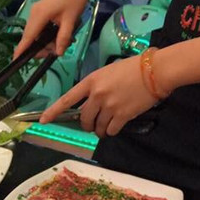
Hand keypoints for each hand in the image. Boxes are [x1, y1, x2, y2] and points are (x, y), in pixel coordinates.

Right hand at [13, 0, 93, 58]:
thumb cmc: (74, 1)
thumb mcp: (71, 21)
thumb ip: (63, 38)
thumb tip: (58, 53)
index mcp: (40, 14)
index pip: (29, 36)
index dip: (22, 49)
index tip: (15, 60)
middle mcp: (34, 14)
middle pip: (31, 37)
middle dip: (42, 47)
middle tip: (56, 51)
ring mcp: (35, 13)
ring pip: (35, 35)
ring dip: (46, 42)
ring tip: (60, 43)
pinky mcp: (38, 13)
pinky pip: (38, 30)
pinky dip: (46, 36)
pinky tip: (56, 36)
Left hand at [40, 56, 158, 136]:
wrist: (157, 71)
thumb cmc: (133, 68)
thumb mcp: (108, 73)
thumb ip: (96, 88)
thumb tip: (90, 107)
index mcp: (91, 81)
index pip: (67, 99)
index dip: (53, 111)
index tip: (43, 121)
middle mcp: (97, 95)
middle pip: (83, 119)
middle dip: (86, 125)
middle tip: (93, 125)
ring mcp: (110, 106)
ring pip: (97, 127)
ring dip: (100, 130)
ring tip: (107, 126)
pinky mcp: (122, 115)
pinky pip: (111, 130)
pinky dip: (112, 131)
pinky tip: (117, 125)